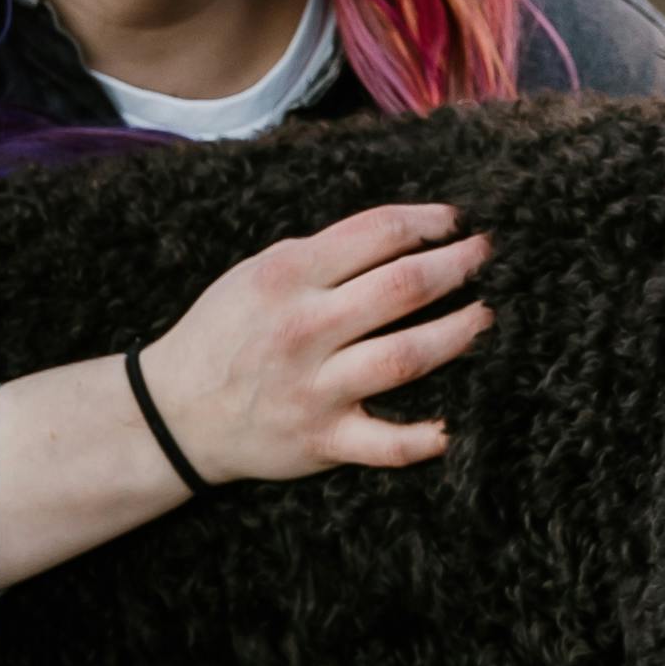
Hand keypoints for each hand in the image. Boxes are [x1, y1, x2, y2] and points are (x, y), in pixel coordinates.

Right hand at [132, 202, 491, 486]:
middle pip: (403, 288)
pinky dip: (423, 439)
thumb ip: (321, 254)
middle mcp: (305, 328)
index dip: (428, 222)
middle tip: (489, 256)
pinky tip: (454, 427)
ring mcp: (316, 387)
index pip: (377, 233)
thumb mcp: (258, 273)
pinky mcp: (324, 439)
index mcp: (288, 275)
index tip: (457, 221)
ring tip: (485, 315)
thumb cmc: (226, 333)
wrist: (175, 413)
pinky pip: (385, 444)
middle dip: (458, 266)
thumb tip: (400, 234)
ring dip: (458, 333)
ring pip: (407, 356)